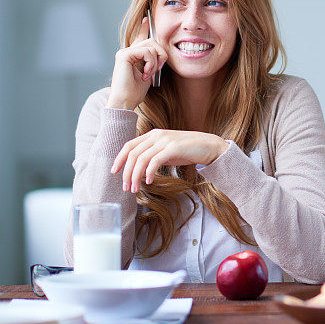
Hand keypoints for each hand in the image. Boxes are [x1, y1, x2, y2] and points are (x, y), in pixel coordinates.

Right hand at [106, 17, 168, 110]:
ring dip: (156, 61)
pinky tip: (145, 74)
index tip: (146, 19)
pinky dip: (151, 64)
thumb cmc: (135, 91)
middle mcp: (127, 51)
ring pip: (152, 46)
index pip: (139, 38)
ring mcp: (124, 52)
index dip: (144, 28)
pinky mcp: (124, 55)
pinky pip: (147, 52)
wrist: (125, 101)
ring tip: (149, 74)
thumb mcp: (149, 73)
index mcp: (133, 55)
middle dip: (161, 55)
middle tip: (158, 69)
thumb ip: (152, 61)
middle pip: (153, 41)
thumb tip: (160, 51)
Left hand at [111, 129, 229, 192]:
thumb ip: (153, 155)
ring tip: (135, 189)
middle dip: (126, 173)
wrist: (210, 146)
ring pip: (142, 158)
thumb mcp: (166, 150)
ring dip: (135, 176)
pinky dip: (149, 172)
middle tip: (126, 188)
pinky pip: (155, 161)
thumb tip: (138, 170)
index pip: (129, 145)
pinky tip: (149, 181)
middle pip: (133, 154)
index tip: (114, 172)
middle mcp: (157, 135)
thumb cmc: (188, 150)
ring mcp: (165, 140)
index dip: (119, 159)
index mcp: (152, 134)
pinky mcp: (174, 148)